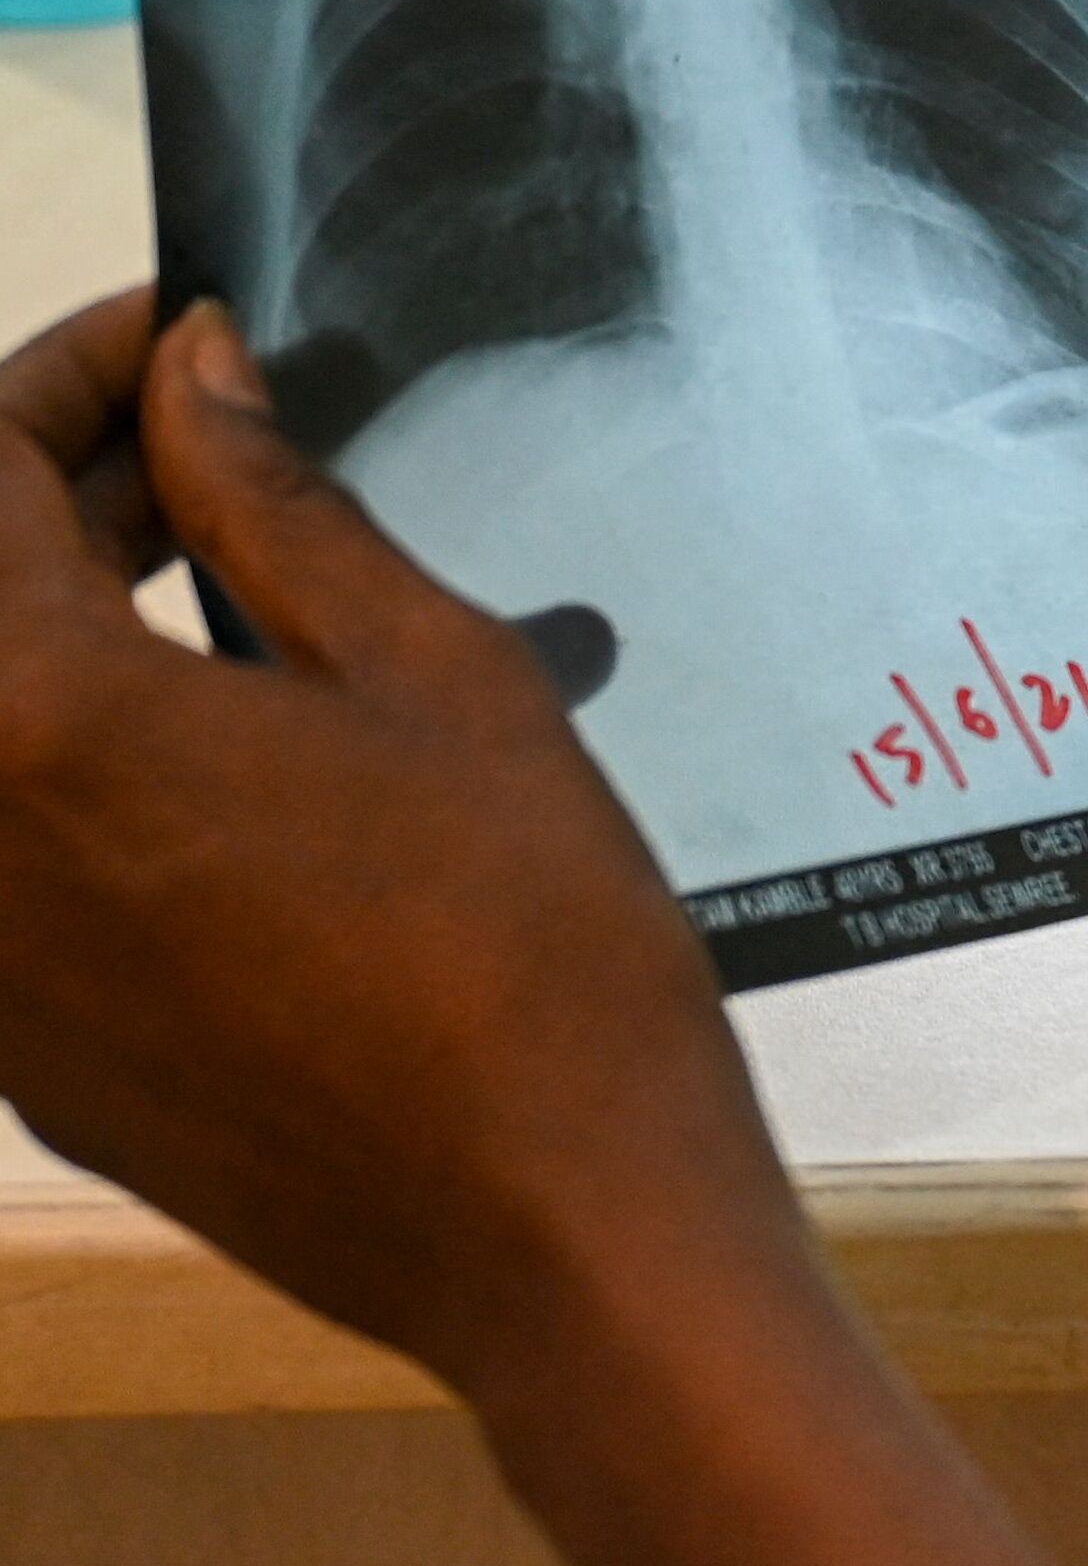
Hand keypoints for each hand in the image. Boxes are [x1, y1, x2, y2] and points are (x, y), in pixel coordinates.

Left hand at [0, 289, 787, 1395]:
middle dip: (52, 491)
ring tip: (218, 591)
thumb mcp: (438, 678)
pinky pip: (9, 864)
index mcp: (39, 719)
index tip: (172, 339)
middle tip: (204, 443)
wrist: (555, 1227)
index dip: (66, 372)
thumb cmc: (529, 951)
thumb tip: (196, 380)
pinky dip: (71, 765)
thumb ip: (280, 511)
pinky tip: (227, 759)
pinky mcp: (25, 1057)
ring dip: (55, 627)